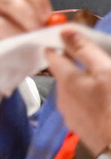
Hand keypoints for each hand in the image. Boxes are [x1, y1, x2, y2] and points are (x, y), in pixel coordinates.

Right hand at [0, 0, 52, 112]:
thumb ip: (39, 20)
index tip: (48, 16)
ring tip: (31, 38)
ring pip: (2, 1)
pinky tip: (18, 45)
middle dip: (30, 11)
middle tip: (40, 29)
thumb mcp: (26, 29)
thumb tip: (56, 20)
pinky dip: (12, 34)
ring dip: (23, 20)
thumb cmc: (7, 47)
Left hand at [45, 27, 110, 154]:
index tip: (66, 38)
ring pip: (72, 91)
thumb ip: (84, 50)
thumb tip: (64, 30)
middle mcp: (61, 96)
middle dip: (75, 66)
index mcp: (66, 80)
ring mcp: (69, 114)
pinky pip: (80, 106)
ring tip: (102, 85)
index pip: (52, 55)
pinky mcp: (79, 128)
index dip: (58, 44)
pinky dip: (87, 100)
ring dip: (82, 84)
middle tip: (94, 63)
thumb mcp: (106, 72)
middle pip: (63, 73)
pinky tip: (102, 103)